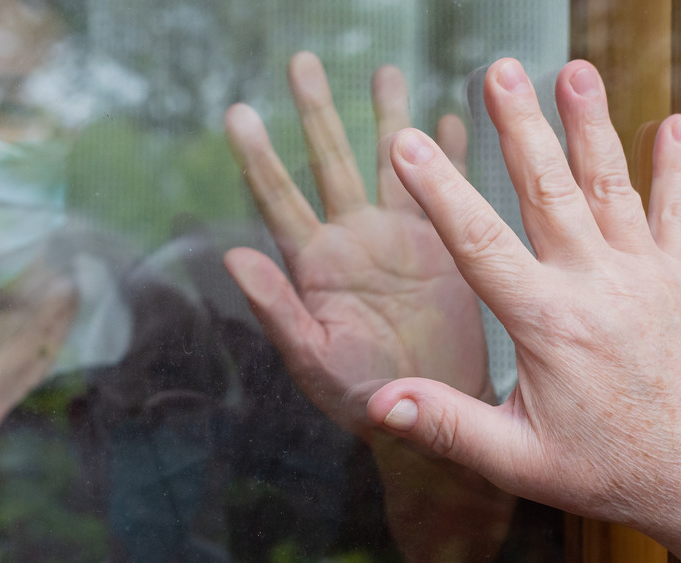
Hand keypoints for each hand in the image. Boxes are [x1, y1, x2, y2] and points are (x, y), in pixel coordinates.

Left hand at [223, 52, 512, 560]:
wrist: (429, 411)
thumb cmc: (363, 397)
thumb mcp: (313, 359)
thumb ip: (276, 309)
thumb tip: (232, 258)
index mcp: (316, 264)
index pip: (279, 199)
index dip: (257, 156)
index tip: (237, 112)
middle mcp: (355, 241)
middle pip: (332, 162)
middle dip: (317, 112)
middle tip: (302, 62)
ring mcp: (400, 240)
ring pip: (392, 164)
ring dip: (388, 119)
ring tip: (385, 73)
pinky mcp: (443, 249)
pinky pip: (445, 191)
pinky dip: (448, 155)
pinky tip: (448, 121)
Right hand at [369, 58, 680, 562]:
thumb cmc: (614, 469)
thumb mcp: (519, 459)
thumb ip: (448, 424)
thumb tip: (380, 402)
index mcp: (549, 324)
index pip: (480, 242)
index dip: (439, 190)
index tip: (409, 142)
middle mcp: (596, 286)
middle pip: (549, 190)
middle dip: (520, 127)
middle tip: (499, 72)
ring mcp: (644, 277)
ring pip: (611, 186)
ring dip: (591, 125)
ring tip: (575, 71)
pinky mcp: (679, 282)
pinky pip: (677, 214)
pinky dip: (676, 169)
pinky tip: (673, 123)